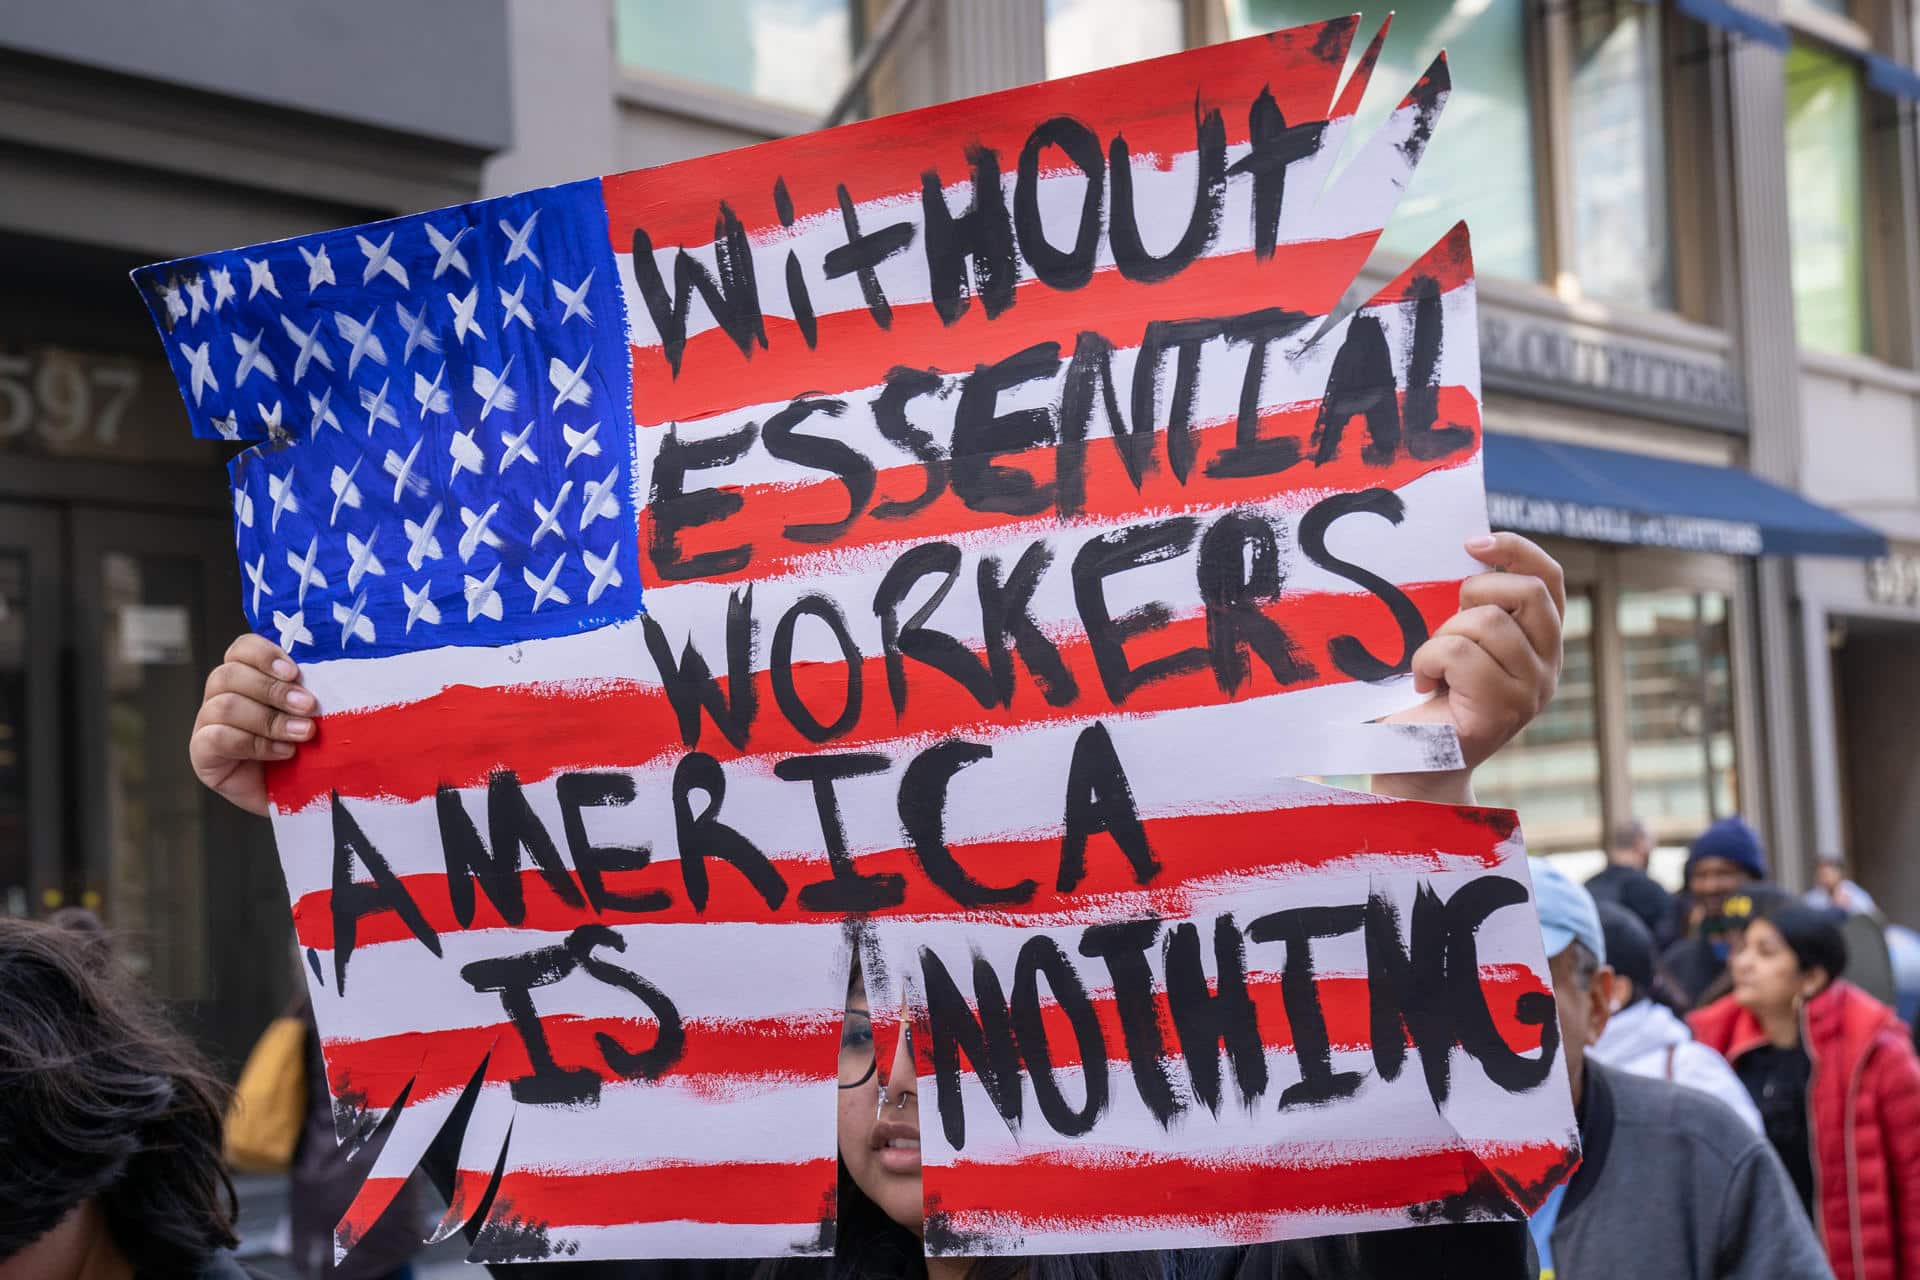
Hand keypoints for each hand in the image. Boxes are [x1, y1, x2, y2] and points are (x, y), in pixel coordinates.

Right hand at [190, 634, 315, 816]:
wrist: (305, 795)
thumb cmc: (311, 750)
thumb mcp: (316, 716)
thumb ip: (311, 693)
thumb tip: (332, 674)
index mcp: (248, 676)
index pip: (242, 649)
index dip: (265, 655)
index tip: (295, 672)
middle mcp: (221, 695)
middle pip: (230, 674)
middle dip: (273, 690)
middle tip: (308, 706)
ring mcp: (208, 724)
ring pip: (224, 705)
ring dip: (269, 719)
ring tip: (303, 733)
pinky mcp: (202, 754)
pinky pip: (218, 738)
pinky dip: (255, 744)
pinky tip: (283, 752)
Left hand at [1373, 533, 1564, 804]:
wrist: (1414, 765)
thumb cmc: (1431, 697)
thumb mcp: (1463, 640)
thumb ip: (1479, 607)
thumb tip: (1469, 549)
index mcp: (1543, 645)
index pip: (1549, 579)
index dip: (1516, 549)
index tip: (1472, 542)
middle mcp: (1548, 668)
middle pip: (1527, 593)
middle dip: (1477, 592)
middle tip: (1449, 621)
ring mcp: (1529, 692)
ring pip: (1488, 622)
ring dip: (1445, 634)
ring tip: (1434, 664)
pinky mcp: (1500, 712)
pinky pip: (1459, 653)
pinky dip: (1429, 659)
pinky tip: (1425, 684)